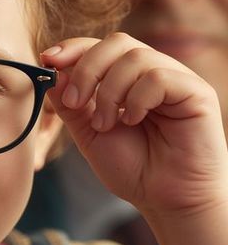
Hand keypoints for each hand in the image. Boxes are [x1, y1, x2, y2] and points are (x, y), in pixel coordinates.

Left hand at [42, 33, 227, 217]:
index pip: (99, 47)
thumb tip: (52, 72)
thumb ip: (70, 105)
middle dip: (86, 69)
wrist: (166, 201)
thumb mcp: (89, 133)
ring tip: (106, 124)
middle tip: (75, 103)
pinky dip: (136, 99)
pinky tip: (132, 121)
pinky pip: (159, 77)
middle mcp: (152, 73)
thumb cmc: (132, 169)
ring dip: (109, 92)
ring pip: (135, 57)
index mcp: (127, 79)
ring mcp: (176, 80)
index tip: (47, 59)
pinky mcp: (196, 92)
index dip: (72, 48)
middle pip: (116, 42)